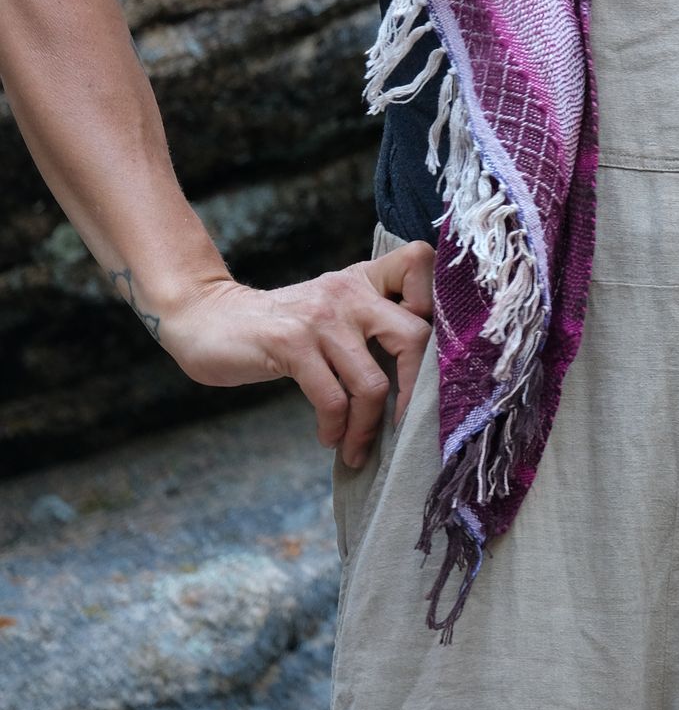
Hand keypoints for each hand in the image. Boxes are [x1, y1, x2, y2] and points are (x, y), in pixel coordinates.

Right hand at [157, 239, 435, 467]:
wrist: (211, 319)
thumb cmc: (281, 325)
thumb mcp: (331, 308)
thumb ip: (370, 323)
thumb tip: (419, 376)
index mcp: (364, 278)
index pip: (420, 262)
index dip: (436, 304)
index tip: (425, 352)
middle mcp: (349, 291)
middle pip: (415, 335)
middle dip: (416, 392)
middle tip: (406, 426)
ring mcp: (322, 317)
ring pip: (372, 383)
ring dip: (367, 429)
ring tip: (356, 448)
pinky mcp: (292, 344)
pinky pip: (333, 400)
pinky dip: (335, 428)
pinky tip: (329, 437)